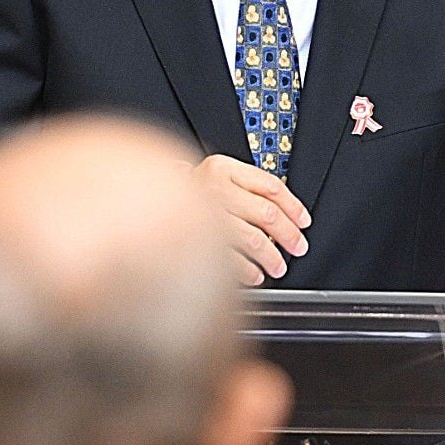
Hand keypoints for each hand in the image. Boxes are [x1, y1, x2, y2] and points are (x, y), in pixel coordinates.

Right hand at [191, 154, 310, 284]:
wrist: (141, 201)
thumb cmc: (182, 193)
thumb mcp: (213, 177)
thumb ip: (244, 188)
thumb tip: (286, 212)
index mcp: (223, 168)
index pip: (271, 186)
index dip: (293, 206)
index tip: (303, 221)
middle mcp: (214, 189)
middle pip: (266, 213)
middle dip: (288, 234)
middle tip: (298, 247)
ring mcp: (203, 215)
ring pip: (253, 239)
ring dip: (271, 257)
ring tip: (279, 266)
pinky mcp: (194, 241)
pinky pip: (230, 259)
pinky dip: (247, 270)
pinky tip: (255, 276)